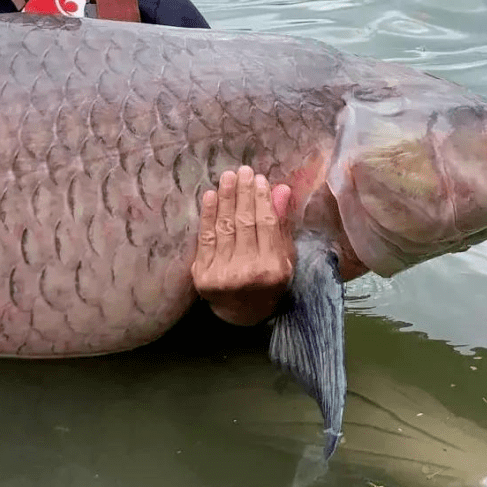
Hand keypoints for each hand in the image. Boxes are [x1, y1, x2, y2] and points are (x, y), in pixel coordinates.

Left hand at [192, 165, 294, 325]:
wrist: (241, 315)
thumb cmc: (267, 283)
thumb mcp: (284, 259)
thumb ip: (281, 225)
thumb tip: (282, 189)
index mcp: (272, 269)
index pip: (266, 225)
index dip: (261, 199)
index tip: (259, 179)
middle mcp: (247, 272)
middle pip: (244, 223)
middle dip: (243, 194)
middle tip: (242, 171)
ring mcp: (223, 274)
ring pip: (225, 228)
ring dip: (225, 198)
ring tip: (227, 177)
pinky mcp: (202, 275)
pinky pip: (206, 238)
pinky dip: (207, 215)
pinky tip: (210, 196)